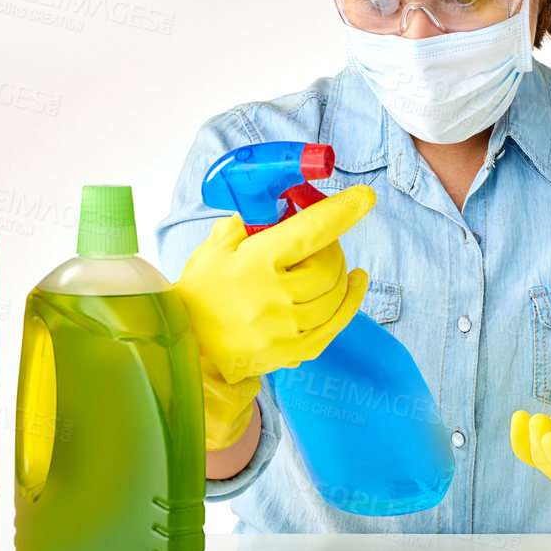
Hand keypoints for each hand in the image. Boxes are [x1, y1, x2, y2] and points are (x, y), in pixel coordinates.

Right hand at [174, 185, 374, 449]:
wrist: (187, 346)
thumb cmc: (201, 291)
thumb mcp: (217, 246)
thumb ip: (251, 221)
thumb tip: (285, 202)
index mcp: (255, 265)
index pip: (310, 231)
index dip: (341, 211)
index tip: (363, 198)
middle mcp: (275, 299)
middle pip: (329, 266)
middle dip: (332, 245)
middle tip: (321, 238)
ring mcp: (287, 331)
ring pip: (336, 294)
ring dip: (339, 271)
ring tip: (330, 260)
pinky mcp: (294, 352)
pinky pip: (336, 324)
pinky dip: (350, 300)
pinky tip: (352, 284)